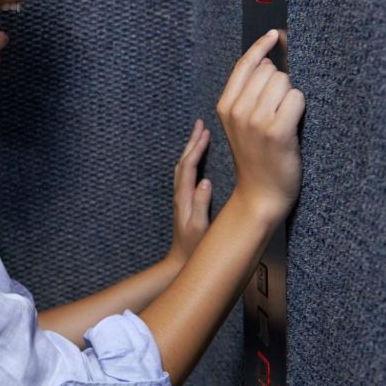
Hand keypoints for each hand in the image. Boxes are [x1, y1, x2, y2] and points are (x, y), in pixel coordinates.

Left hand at [168, 118, 211, 266]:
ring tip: (200, 134)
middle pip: (184, 161)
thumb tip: (206, 182)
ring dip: (191, 149)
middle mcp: (180, 194)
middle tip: (200, 124)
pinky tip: (198, 158)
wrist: (179, 261)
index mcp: (183, 197)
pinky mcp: (185, 201)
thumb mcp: (199, 227)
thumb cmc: (193, 247)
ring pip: (184, 166)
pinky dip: (192, 160)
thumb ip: (201, 204)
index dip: (197, 148)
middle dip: (192, 142)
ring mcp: (181, 197)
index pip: (188, 166)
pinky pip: (187, 174)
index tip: (206, 133)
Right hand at [216, 30, 304, 224]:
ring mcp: (256, 121)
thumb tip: (266, 59)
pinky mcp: (277, 131)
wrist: (260, 193)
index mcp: (225, 106)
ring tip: (284, 120)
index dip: (261, 46)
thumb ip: (247, 92)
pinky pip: (297, 98)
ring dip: (290, 97)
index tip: (274, 34)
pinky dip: (300, 108)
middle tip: (277, 110)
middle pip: (269, 71)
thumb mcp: (239, 123)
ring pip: (284, 82)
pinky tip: (293, 124)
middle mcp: (237, 111)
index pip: (245, 65)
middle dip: (279, 83)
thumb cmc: (256, 156)